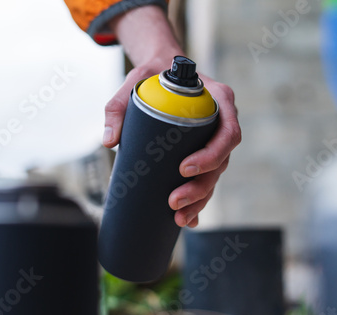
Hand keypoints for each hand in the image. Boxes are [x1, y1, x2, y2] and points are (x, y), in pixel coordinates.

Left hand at [103, 62, 240, 227]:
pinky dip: (199, 201)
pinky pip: (208, 179)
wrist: (161, 72)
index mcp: (218, 100)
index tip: (183, 168)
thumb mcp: (134, 81)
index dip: (211, 155)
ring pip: (216, 176)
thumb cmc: (153, 75)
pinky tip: (189, 219)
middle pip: (222, 162)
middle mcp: (222, 122)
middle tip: (174, 201)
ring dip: (200, 200)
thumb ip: (118, 106)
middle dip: (201, 187)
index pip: (227, 132)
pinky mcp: (204, 153)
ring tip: (179, 217)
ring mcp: (215, 140)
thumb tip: (109, 141)